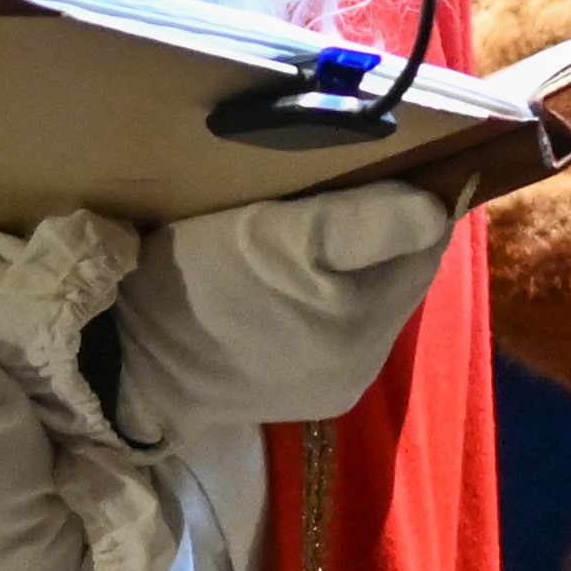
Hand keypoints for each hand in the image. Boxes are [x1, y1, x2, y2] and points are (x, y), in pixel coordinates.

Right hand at [124, 177, 459, 430]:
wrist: (130, 355)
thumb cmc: (197, 277)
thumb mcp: (277, 232)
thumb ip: (367, 222)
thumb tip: (440, 210)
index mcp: (365, 320)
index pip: (425, 238)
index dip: (406, 198)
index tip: (373, 170)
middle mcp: (366, 361)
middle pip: (404, 272)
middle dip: (381, 236)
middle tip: (332, 200)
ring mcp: (341, 385)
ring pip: (378, 302)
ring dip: (359, 270)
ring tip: (309, 245)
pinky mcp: (317, 400)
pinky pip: (351, 335)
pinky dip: (337, 306)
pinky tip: (296, 291)